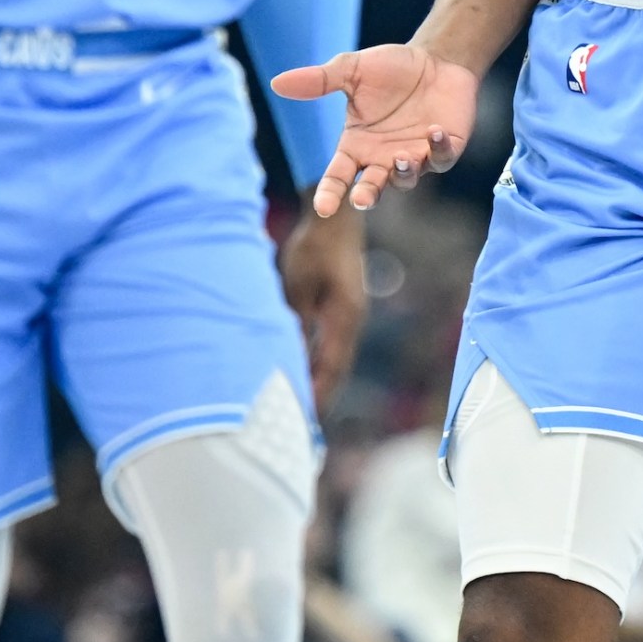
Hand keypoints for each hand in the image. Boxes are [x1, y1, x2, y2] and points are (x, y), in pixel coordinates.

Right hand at [270, 41, 481, 213]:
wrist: (434, 59)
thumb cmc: (391, 68)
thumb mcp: (351, 70)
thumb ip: (319, 81)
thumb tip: (276, 83)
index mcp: (357, 146)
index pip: (337, 176)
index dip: (330, 193)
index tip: (324, 208)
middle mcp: (383, 158)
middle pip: (371, 188)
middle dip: (367, 195)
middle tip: (362, 198)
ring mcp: (415, 157)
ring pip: (406, 179)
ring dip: (403, 172)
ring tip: (400, 158)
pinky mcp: (444, 149)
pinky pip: (441, 158)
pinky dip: (438, 150)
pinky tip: (434, 132)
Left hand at [279, 210, 367, 401]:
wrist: (334, 219)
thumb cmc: (313, 249)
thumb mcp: (297, 287)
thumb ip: (296, 323)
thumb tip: (290, 355)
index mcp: (344, 317)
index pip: (331, 366)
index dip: (318, 393)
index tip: (304, 416)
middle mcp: (352, 320)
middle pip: (337, 367)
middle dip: (321, 394)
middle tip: (302, 422)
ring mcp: (349, 314)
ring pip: (335, 356)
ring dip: (320, 379)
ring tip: (302, 405)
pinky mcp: (343, 308)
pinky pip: (331, 342)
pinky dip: (318, 360)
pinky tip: (305, 372)